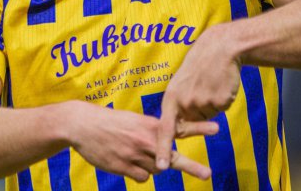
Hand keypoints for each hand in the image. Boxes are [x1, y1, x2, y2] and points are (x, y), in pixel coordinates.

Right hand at [65, 101, 216, 181]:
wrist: (83, 125)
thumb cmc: (110, 122)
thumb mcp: (134, 121)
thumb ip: (152, 135)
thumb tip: (164, 156)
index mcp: (150, 125)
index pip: (179, 128)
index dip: (199, 129)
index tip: (217, 129)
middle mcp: (146, 141)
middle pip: (173, 159)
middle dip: (192, 167)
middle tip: (208, 174)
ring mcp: (135, 156)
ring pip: (156, 170)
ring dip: (151, 165)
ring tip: (132, 152)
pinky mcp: (124, 168)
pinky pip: (142, 178)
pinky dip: (138, 173)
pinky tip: (125, 161)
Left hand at [155, 24, 241, 169]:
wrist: (220, 48)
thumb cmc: (200, 66)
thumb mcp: (181, 83)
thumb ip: (180, 104)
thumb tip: (184, 126)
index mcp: (172, 98)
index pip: (165, 128)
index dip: (163, 148)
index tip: (161, 166)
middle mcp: (185, 103)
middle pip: (194, 123)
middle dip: (200, 115)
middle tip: (202, 90)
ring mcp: (203, 103)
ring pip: (209, 117)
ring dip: (212, 104)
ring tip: (211, 82)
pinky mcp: (220, 102)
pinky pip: (222, 109)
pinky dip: (223, 99)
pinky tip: (221, 83)